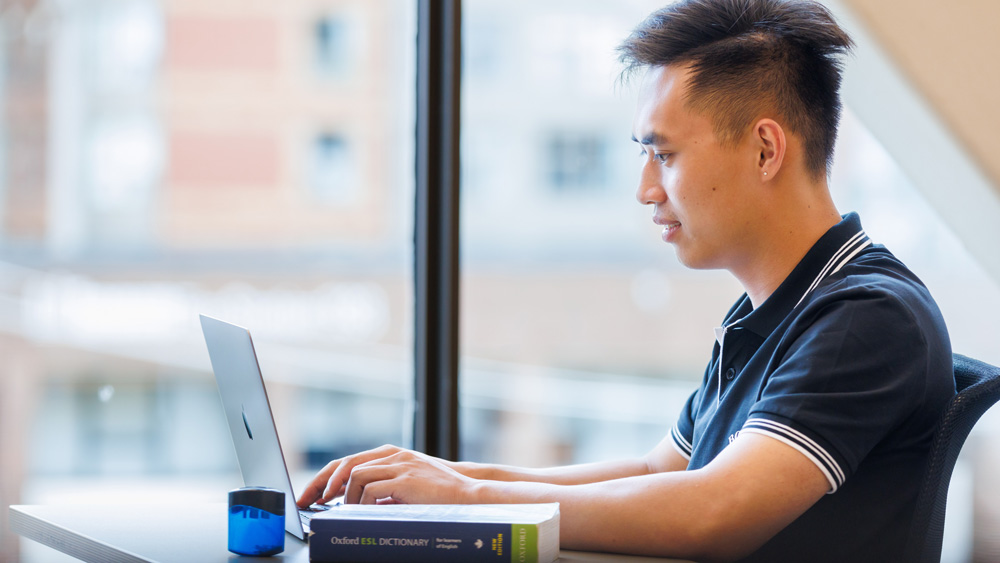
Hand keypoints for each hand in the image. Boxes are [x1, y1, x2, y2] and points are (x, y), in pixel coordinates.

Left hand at [296, 445, 467, 507]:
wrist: (467, 492)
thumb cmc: (437, 492)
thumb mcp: (405, 485)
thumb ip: (382, 486)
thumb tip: (350, 502)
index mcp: (389, 454)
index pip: (348, 461)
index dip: (326, 477)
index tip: (310, 494)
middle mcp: (392, 455)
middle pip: (346, 464)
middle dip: (323, 484)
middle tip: (309, 502)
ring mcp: (399, 465)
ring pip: (356, 475)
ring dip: (345, 496)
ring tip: (344, 510)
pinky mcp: (406, 479)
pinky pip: (372, 490)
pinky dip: (363, 503)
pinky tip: (363, 512)